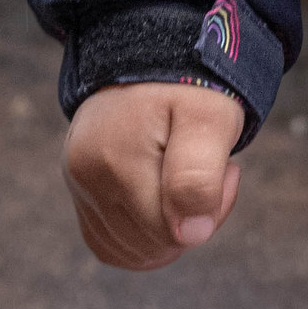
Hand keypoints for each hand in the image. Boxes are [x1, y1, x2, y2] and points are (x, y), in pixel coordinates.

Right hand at [65, 80, 249, 268]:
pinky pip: (112, 244)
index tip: (229, 169)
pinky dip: (146, 236)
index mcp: (116, 161)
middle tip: (216, 172)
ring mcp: (79, 187)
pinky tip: (167, 201)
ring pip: (133, 249)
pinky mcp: (80, 193)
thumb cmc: (189, 87)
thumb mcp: (210, 119)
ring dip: (172, 226)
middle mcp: (87, 178)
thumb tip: (190, 236)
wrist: (153, 59)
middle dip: (196, 218)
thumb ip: (198, 177)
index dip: (211, 212)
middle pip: (152, 244)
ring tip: (189, 178)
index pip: (171, 233)